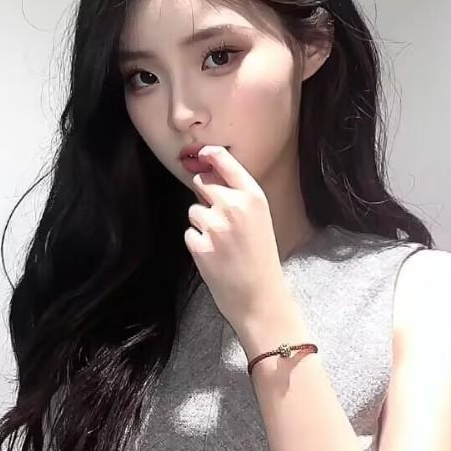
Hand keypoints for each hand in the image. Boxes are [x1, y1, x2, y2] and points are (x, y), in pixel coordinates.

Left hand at [185, 145, 284, 329]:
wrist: (259, 297)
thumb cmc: (261, 258)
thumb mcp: (260, 219)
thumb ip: (239, 196)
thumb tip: (210, 174)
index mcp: (253, 198)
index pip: (225, 163)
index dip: (211, 155)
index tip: (203, 153)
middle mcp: (234, 207)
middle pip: (202, 183)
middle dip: (206, 197)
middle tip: (221, 220)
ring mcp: (215, 226)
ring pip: (194, 210)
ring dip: (202, 224)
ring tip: (222, 244)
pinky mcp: (200, 245)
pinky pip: (189, 233)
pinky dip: (198, 243)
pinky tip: (214, 256)